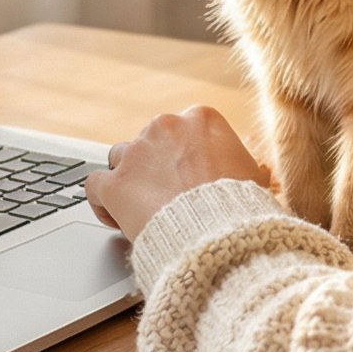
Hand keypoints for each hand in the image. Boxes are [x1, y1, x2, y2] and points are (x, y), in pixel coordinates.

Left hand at [84, 106, 275, 240]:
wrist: (220, 232)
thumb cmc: (242, 207)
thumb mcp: (255, 180)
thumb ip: (247, 168)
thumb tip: (257, 170)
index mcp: (202, 119)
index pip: (182, 131)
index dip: (182, 157)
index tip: (187, 180)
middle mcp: (166, 127)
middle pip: (150, 142)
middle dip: (155, 167)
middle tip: (167, 198)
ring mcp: (137, 153)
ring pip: (120, 158)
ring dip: (129, 180)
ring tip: (139, 209)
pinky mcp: (116, 183)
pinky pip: (95, 185)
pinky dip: (102, 201)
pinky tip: (114, 216)